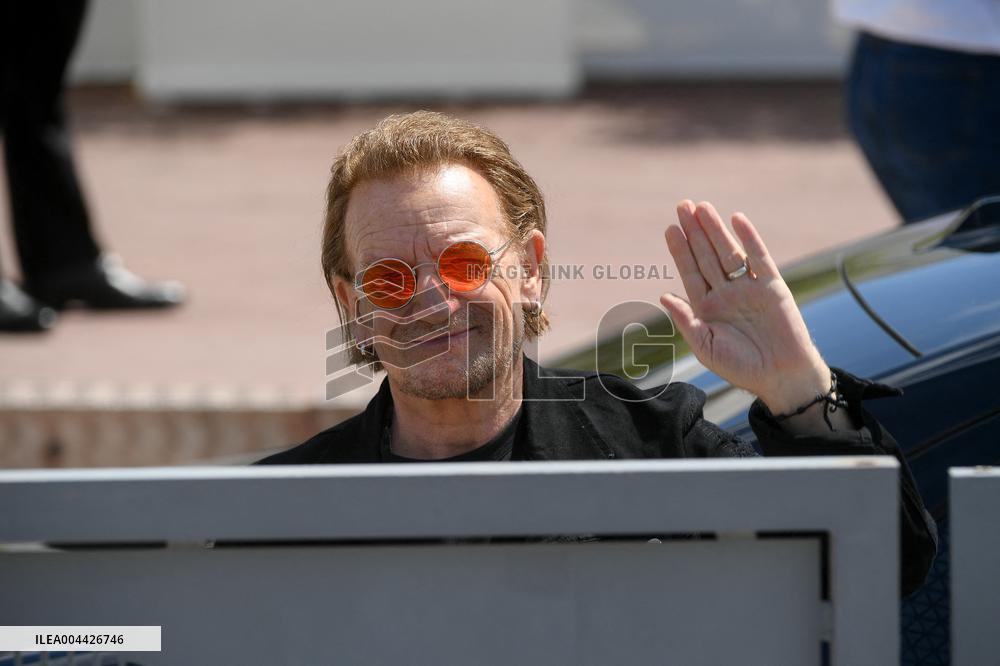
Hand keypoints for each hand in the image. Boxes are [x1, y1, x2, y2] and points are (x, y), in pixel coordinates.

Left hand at [660, 200, 830, 414]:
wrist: (781, 377)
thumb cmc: (741, 367)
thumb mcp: (705, 347)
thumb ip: (686, 321)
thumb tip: (663, 295)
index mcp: (707, 308)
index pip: (690, 272)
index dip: (680, 250)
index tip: (671, 228)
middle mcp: (726, 293)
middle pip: (707, 255)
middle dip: (694, 231)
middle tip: (682, 206)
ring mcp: (748, 288)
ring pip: (729, 252)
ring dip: (716, 230)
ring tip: (702, 207)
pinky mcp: (772, 287)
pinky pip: (759, 258)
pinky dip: (749, 238)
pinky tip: (737, 220)